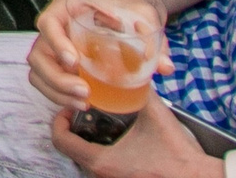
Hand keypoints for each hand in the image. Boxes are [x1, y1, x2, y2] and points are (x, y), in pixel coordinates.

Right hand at [29, 0, 170, 109]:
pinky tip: (82, 103)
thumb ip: (154, 38)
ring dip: (57, 92)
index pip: (48, 23)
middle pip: (39, 54)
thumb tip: (166, 67)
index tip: (75, 62)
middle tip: (85, 92)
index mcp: (67, 7)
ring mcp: (53, 46)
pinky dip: (59, 95)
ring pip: (39, 71)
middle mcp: (55, 26)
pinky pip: (47, 81)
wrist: (125, 6)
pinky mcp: (58, 63)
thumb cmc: (128, 6)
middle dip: (57, 79)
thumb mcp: (143, 16)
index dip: (56, 44)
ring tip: (84, 102)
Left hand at [50, 100, 222, 177]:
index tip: (71, 108)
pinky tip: (119, 140)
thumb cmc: (176, 153)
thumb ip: (141, 89)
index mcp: (101, 161)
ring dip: (89, 141)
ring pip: (87, 161)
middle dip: (75, 129)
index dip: (59, 120)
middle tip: (85, 112)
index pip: (60, 140)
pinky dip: (103, 153)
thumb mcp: (155, 115)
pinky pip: (103, 168)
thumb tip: (134, 68)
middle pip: (71, 151)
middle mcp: (101, 176)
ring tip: (101, 123)